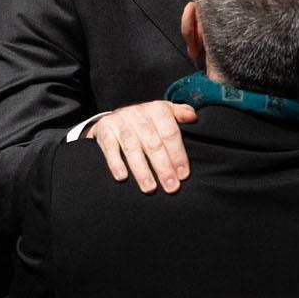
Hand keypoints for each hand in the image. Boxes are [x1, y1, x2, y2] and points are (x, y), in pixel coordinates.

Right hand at [83, 100, 198, 192]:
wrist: (113, 118)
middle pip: (153, 143)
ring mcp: (120, 121)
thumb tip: (193, 118)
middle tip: (171, 187)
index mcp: (157, 109)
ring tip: (149, 188)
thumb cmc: (146, 121)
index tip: (183, 175)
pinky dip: (115, 162)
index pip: (170, 133)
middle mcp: (138, 113)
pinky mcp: (104, 129)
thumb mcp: (163, 113)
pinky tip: (122, 177)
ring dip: (141, 169)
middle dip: (163, 167)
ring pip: (132, 147)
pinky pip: (109, 147)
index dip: (178, 154)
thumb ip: (180, 114)